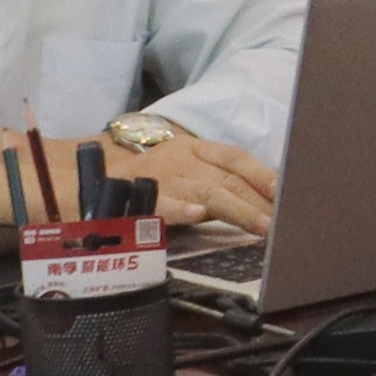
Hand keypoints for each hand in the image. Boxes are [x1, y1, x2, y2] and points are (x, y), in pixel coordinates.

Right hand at [120, 124, 283, 236]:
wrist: (87, 178)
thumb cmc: (147, 178)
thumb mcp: (183, 169)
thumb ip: (218, 181)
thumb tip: (265, 201)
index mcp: (193, 149)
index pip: (235, 157)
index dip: (262, 173)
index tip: (288, 190)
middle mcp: (180, 161)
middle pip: (227, 179)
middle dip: (259, 200)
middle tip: (286, 221)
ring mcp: (160, 180)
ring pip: (205, 192)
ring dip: (237, 209)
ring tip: (262, 226)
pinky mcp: (136, 199)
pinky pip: (160, 204)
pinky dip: (179, 209)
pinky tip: (196, 216)